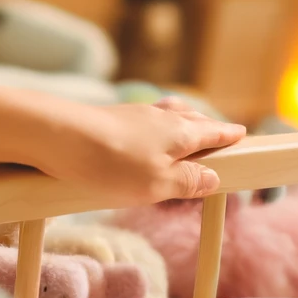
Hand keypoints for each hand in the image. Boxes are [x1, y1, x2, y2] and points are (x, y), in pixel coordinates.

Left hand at [49, 97, 245, 202]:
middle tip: (219, 132)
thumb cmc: (111, 163)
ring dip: (183, 120)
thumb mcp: (157, 184)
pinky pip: (146, 118)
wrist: (56, 135)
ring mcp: (135, 114)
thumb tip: (213, 178)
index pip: (214, 133)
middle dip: (209, 125)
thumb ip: (188, 182)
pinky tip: (146, 131)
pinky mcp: (111, 117)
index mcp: (181, 133)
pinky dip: (157, 124)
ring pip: (169, 114)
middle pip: (194, 119)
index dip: (229, 136)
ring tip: (187, 127)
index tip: (241, 135)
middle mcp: (162, 117)